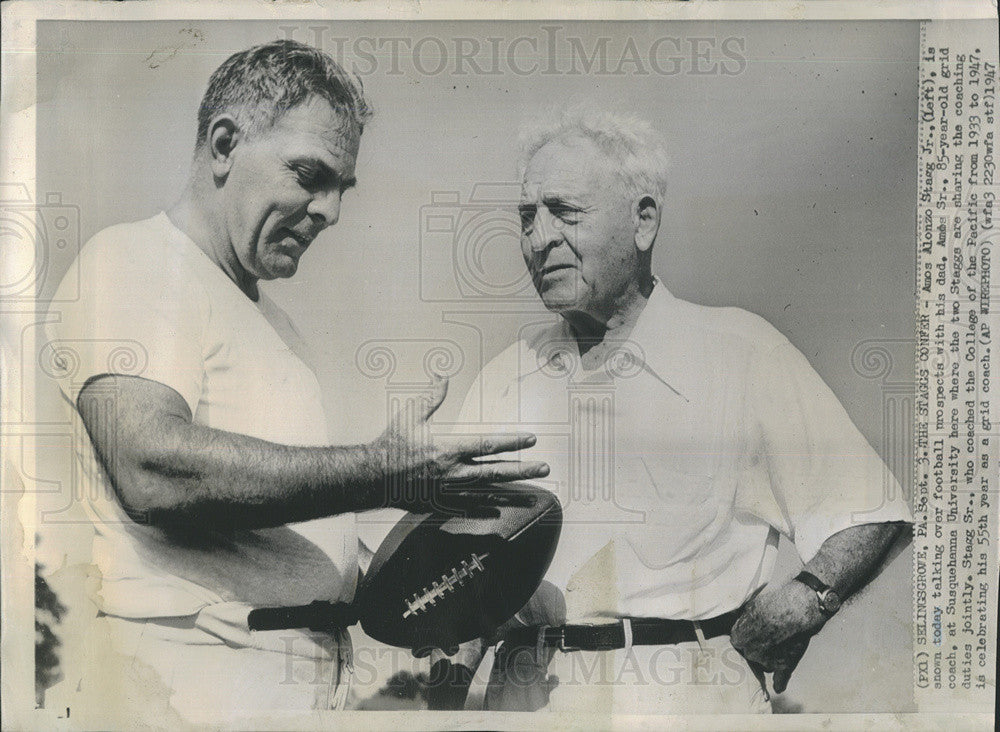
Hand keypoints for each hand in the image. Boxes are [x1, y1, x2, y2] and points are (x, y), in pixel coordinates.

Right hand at [370, 374, 548, 511]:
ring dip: (512, 492)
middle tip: (545, 468)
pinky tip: (498, 510)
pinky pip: (468, 508)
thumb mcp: (412, 415)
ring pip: (487, 492)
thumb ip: (432, 396)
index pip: (488, 444)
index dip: (512, 441)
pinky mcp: (440, 503)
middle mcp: (454, 472)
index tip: (531, 439)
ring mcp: (449, 490)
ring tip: (533, 494)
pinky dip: (485, 509)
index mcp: (449, 448)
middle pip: (496, 471)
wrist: (372, 477)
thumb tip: (443, 375)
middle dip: (523, 469)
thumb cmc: (392, 445)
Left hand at [729, 580, 826, 693]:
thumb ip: (744, 618)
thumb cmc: (774, 602)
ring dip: (770, 657)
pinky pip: (781, 677)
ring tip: (781, 641)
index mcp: (740, 637)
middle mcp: (751, 652)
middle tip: (768, 634)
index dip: (746, 635)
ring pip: (766, 663)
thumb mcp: (752, 606)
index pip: (738, 641)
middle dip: (757, 646)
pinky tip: (778, 687)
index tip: (753, 630)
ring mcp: (768, 660)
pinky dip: (780, 682)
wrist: (798, 606)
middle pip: (751, 653)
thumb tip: (737, 620)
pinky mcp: (785, 664)